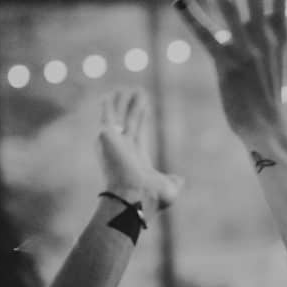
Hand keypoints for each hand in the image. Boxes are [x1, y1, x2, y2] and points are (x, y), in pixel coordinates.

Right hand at [98, 89, 183, 217]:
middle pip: (129, 122)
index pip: (138, 132)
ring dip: (123, 103)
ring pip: (119, 117)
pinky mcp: (106, 136)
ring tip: (127, 88)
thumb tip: (180, 179)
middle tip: (138, 93)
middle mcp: (122, 149)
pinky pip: (108, 116)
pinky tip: (111, 94)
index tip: (144, 107)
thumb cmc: (151, 197)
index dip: (141, 119)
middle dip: (133, 108)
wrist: (133, 197)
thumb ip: (174, 181)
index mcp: (136, 158)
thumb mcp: (169, 188)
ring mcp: (113, 142)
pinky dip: (109, 105)